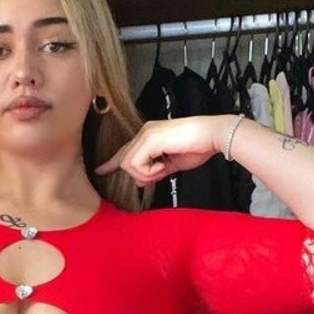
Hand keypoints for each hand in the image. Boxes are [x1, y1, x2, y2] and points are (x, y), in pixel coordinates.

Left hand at [95, 115, 233, 185]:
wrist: (213, 135)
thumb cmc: (199, 146)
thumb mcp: (173, 163)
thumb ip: (157, 170)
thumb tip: (145, 180)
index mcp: (149, 136)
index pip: (125, 151)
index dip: (111, 162)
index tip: (100, 170)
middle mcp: (144, 132)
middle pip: (123, 159)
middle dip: (139, 175)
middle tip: (160, 174)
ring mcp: (146, 134)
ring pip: (127, 164)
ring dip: (146, 174)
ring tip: (165, 169)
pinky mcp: (150, 139)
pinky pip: (136, 164)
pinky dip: (150, 171)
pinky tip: (164, 166)